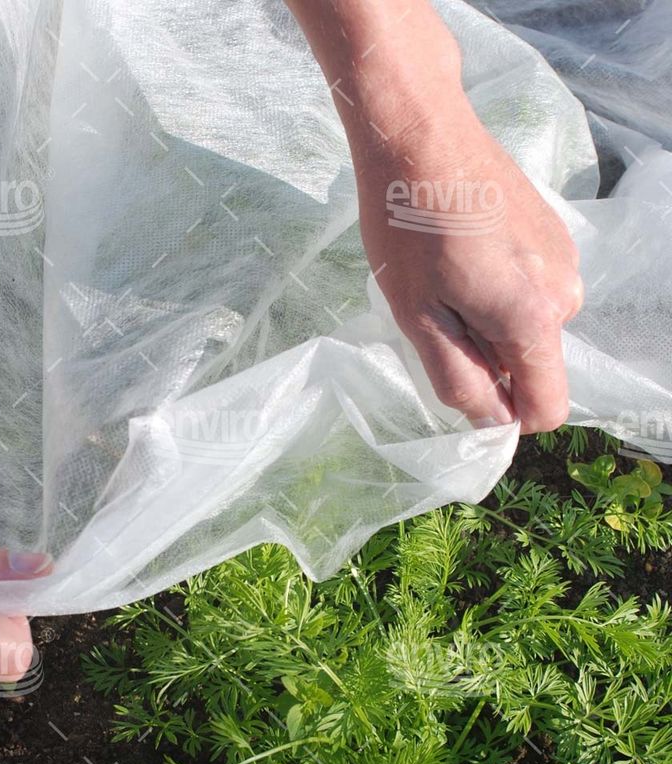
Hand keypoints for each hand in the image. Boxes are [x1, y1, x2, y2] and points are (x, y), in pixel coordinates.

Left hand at [286, 0, 582, 433]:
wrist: (419, 131)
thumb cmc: (407, 228)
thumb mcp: (419, 318)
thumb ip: (459, 379)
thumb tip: (493, 421)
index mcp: (535, 320)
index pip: (547, 407)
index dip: (505, 414)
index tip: (461, 385)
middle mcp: (566, 291)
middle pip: (531, 363)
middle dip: (485, 354)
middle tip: (434, 310)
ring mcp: (564, 256)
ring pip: (527, 324)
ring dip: (486, 318)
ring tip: (443, 276)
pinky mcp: (552, 231)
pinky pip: (528, 288)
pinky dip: (496, 287)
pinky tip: (460, 251)